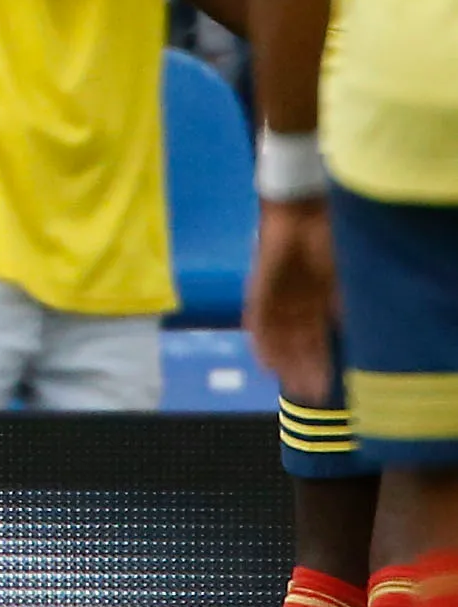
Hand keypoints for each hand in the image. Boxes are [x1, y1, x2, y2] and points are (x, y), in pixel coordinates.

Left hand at [245, 197, 337, 403]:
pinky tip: (265, 364)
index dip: (322, 362)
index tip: (329, 385)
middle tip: (313, 395)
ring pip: (279, 339)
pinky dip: (261, 344)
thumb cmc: (328, 238)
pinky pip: (256, 322)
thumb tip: (349, 334)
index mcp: (316, 300)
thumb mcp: (342, 278)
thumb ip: (342, 305)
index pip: (318, 338)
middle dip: (305, 369)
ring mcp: (275, 297)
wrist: (300, 212)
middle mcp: (294, 303)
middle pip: (298, 344)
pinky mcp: (258, 290)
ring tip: (293, 387)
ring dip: (285, 363)